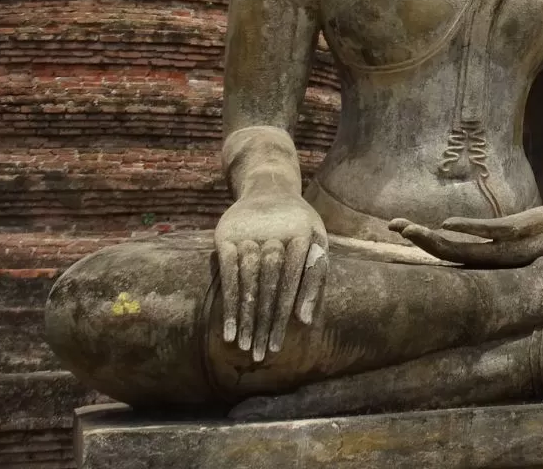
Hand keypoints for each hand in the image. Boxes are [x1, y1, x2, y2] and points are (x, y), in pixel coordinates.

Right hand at [214, 194, 327, 360]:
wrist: (269, 187)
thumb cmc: (299, 224)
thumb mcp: (316, 241)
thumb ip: (315, 278)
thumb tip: (305, 320)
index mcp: (303, 234)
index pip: (295, 280)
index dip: (287, 312)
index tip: (280, 343)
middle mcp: (275, 234)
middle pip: (270, 285)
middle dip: (265, 321)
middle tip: (262, 354)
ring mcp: (248, 235)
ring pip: (247, 281)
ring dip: (245, 316)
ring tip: (243, 346)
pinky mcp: (226, 237)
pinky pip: (227, 274)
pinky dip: (228, 302)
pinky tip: (228, 327)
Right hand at [390, 203, 542, 267]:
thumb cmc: (540, 236)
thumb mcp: (508, 242)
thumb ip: (483, 242)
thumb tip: (454, 231)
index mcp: (489, 263)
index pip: (448, 258)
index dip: (421, 245)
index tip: (398, 228)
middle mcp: (494, 262)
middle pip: (449, 256)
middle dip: (420, 243)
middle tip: (396, 227)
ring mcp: (505, 249)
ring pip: (463, 249)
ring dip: (434, 240)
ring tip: (409, 229)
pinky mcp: (520, 233)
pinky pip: (489, 232)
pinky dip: (467, 229)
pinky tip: (446, 224)